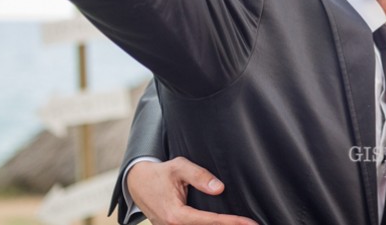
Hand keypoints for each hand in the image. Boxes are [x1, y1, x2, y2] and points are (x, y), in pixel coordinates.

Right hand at [126, 157, 257, 224]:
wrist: (137, 182)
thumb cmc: (160, 173)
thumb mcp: (179, 167)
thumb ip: (199, 176)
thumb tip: (220, 189)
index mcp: (175, 215)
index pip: (209, 221)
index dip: (230, 222)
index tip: (249, 223)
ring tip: (243, 224)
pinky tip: (224, 223)